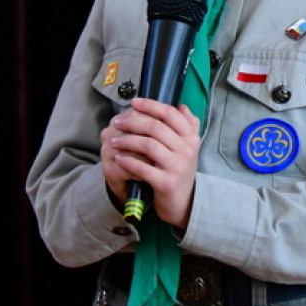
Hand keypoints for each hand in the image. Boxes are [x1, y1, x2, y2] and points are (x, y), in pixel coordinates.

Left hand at [101, 98, 200, 229]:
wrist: (183, 202)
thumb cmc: (179, 169)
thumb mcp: (187, 146)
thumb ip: (188, 125)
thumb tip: (181, 105)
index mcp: (191, 137)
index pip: (170, 113)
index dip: (150, 105)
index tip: (134, 102)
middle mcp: (187, 150)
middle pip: (156, 127)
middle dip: (133, 122)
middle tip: (117, 122)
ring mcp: (178, 167)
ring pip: (148, 145)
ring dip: (127, 141)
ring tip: (114, 141)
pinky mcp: (166, 183)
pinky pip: (143, 168)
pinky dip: (129, 161)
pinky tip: (118, 158)